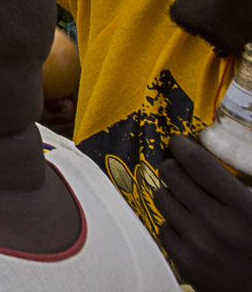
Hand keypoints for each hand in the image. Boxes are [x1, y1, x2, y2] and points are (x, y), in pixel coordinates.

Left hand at [156, 135, 251, 291]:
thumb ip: (243, 186)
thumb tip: (219, 155)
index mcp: (246, 211)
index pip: (199, 164)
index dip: (184, 147)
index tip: (179, 143)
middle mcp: (218, 226)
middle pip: (173, 176)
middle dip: (174, 167)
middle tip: (180, 168)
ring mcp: (198, 245)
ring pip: (163, 198)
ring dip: (172, 193)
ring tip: (188, 199)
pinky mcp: (185, 263)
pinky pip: (163, 228)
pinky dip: (174, 223)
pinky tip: (190, 226)